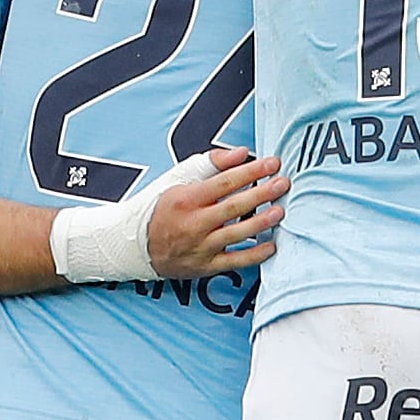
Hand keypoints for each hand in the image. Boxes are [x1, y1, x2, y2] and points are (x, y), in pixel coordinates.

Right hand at [147, 148, 287, 278]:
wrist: (136, 245)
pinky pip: (234, 261)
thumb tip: (242, 153)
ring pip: (236, 234)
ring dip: (261, 222)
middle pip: (234, 206)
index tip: (272, 163)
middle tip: (283, 183)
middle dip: (262, 193)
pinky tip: (271, 246)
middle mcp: (193, 223)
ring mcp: (199, 246)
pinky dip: (254, 255)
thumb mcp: (179, 179)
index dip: (251, 172)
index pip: (225, 182)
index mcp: (187, 198)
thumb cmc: (161, 208)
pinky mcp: (204, 266)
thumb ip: (212, 164)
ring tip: (280, 211)